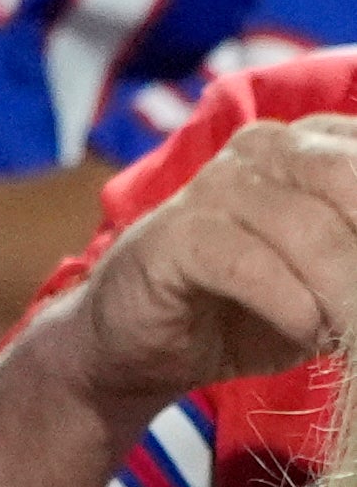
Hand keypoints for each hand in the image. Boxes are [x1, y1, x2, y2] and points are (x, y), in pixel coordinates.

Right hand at [37, 117, 356, 430]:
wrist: (150, 341)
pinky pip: (248, 262)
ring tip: (347, 333)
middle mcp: (267, 147)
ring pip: (306, 228)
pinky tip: (306, 332)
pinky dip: (292, 306)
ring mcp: (215, 186)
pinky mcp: (173, 235)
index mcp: (318, 145)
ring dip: (345, 295)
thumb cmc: (266, 308)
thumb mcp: (348, 282)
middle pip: (348, 180)